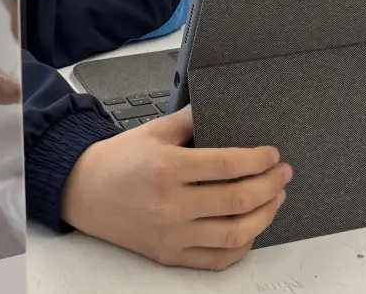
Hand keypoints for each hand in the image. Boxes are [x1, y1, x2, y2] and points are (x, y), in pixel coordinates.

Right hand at [61, 107, 290, 269]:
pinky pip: (216, 259)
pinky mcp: (169, 255)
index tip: (273, 156)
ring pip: (234, 234)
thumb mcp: (154, 130)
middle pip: (238, 200)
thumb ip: (191, 118)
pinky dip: (241, 246)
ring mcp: (171, 234)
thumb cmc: (118, 160)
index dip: (259, 160)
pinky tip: (251, 229)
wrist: (82, 191)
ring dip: (264, 216)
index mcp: (169, 169)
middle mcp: (171, 205)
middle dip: (271, 186)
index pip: (229, 165)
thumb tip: (223, 106)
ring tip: (275, 200)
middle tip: (283, 175)